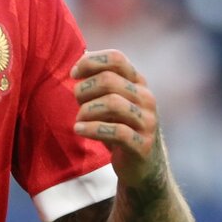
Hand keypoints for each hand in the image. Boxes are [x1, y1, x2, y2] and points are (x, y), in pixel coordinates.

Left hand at [71, 49, 160, 186]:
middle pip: (108, 80)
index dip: (90, 62)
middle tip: (76, 102)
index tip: (73, 74)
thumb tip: (82, 53)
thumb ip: (101, 79)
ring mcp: (148, 122)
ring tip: (78, 119)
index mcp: (138, 82)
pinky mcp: (143, 145)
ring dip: (86, 110)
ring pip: (113, 103)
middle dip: (84, 89)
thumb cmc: (120, 128)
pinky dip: (92, 129)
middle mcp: (146, 98)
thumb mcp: (113, 100)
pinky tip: (79, 130)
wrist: (143, 168)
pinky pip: (117, 131)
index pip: (116, 58)